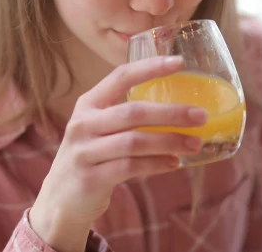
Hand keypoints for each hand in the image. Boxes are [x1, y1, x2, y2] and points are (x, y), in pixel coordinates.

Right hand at [29, 55, 206, 250]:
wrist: (60, 200)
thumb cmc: (91, 156)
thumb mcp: (99, 128)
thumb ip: (126, 116)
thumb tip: (180, 107)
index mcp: (88, 103)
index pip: (120, 76)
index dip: (149, 67)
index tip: (179, 62)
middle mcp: (83, 124)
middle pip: (133, 112)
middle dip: (171, 113)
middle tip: (201, 116)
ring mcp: (84, 152)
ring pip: (134, 141)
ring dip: (169, 141)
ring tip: (195, 143)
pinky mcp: (91, 178)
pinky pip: (130, 167)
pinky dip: (157, 164)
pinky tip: (175, 163)